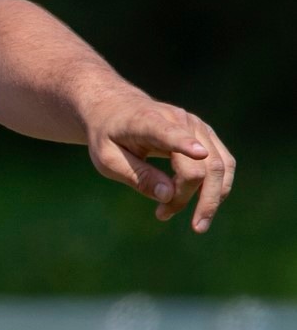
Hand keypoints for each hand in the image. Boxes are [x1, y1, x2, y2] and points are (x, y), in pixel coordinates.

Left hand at [86, 92, 234, 233]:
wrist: (117, 108)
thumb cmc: (108, 136)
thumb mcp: (107, 159)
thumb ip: (138, 176)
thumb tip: (168, 196)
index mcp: (148, 122)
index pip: (169, 132)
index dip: (184, 144)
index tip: (199, 154)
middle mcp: (180, 120)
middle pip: (203, 163)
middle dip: (191, 198)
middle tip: (164, 216)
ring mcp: (198, 126)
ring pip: (219, 166)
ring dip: (209, 199)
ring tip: (188, 221)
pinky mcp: (207, 135)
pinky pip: (222, 165)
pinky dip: (214, 188)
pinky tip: (196, 204)